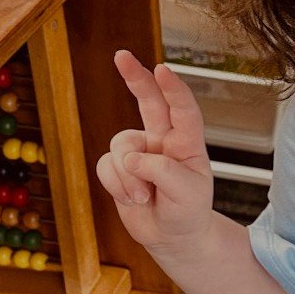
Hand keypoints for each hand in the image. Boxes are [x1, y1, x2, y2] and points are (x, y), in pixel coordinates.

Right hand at [96, 50, 214, 253]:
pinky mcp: (118, 167)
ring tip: (144, 197)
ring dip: (128, 176)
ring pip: (121, 145)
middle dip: (135, 77)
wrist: (172, 238)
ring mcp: (139, 152)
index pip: (183, 110)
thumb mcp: (188, 195)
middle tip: (122, 55)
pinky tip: (132, 199)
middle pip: (149, 101)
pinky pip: (106, 166)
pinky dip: (116, 185)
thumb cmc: (188, 212)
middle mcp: (162, 140)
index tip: (163, 70)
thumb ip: (163, 172)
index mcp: (188, 142)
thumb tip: (132, 158)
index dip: (174, 89)